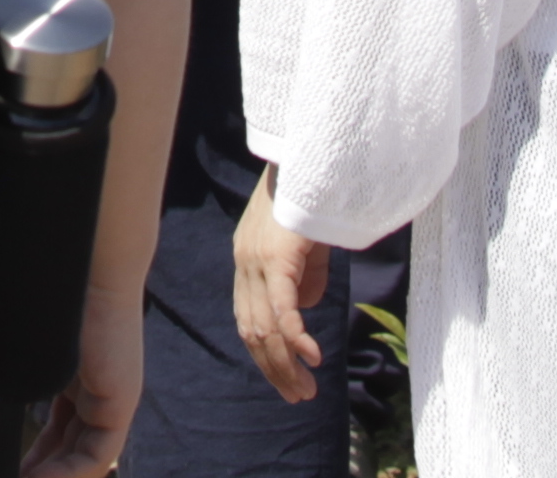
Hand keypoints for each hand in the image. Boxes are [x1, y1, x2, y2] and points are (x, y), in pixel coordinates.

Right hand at [23, 289, 147, 477]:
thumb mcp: (28, 343)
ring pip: (84, 456)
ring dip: (53, 477)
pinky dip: (70, 474)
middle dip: (41, 470)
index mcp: (79, 377)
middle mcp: (98, 392)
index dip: (36, 454)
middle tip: (10, 477)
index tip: (6, 466)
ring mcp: (113, 398)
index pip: (59, 429)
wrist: (88, 260)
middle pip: (70, 447)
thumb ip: (12, 372)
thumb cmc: (53, 288)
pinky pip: (98, 454)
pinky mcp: (120, 401)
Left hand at [231, 194, 333, 408]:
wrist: (307, 159)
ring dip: (286, 363)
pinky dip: (296, 337)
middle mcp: (245, 264)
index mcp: (246, 261)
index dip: (264, 354)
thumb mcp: (303, 245)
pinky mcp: (278, 257)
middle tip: (298, 396)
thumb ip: (301, 276)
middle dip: (275, 369)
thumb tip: (304, 307)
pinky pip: (283, 307)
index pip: (247, 320)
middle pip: (252, 331)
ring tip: (306, 389)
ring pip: (265, 326)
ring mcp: (257, 261)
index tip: (285, 380)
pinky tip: (311, 357)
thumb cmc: (309, 197)